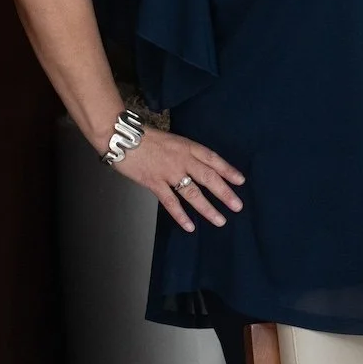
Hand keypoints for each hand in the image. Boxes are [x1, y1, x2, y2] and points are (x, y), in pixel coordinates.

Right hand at [111, 126, 244, 231]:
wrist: (121, 138)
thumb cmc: (145, 138)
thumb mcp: (173, 141)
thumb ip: (186, 153)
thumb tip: (199, 166)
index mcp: (188, 147)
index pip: (213, 159)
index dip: (228, 170)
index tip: (241, 181)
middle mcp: (182, 160)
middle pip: (208, 177)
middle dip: (225, 193)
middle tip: (237, 206)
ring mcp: (168, 172)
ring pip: (193, 193)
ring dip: (208, 208)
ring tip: (220, 220)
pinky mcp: (154, 183)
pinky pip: (170, 202)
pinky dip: (181, 215)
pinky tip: (190, 226)